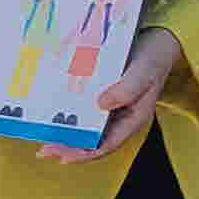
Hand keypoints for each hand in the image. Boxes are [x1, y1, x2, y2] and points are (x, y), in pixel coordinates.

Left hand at [42, 27, 177, 161]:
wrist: (157, 40)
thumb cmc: (153, 58)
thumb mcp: (144, 72)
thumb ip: (128, 89)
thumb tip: (101, 104)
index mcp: (132, 120)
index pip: (107, 145)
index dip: (84, 154)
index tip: (63, 157)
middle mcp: (118, 118)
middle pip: (92, 140)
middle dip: (68, 147)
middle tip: (43, 150)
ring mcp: (109, 107)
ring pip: (85, 127)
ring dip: (65, 133)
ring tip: (42, 135)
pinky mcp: (101, 94)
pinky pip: (82, 108)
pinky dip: (68, 113)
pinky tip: (50, 111)